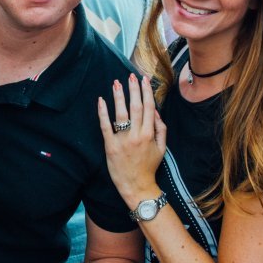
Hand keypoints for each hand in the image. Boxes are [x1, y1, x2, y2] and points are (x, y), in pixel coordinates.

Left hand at [97, 74, 165, 203]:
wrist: (137, 186)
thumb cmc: (149, 167)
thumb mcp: (161, 148)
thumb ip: (161, 129)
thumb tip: (155, 111)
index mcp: (149, 134)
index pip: (149, 108)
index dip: (146, 92)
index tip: (143, 80)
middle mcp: (137, 135)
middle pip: (135, 107)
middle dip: (133, 90)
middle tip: (130, 76)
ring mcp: (123, 140)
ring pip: (121, 114)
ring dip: (119, 97)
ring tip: (116, 83)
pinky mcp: (110, 146)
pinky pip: (106, 126)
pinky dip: (103, 113)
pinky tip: (101, 101)